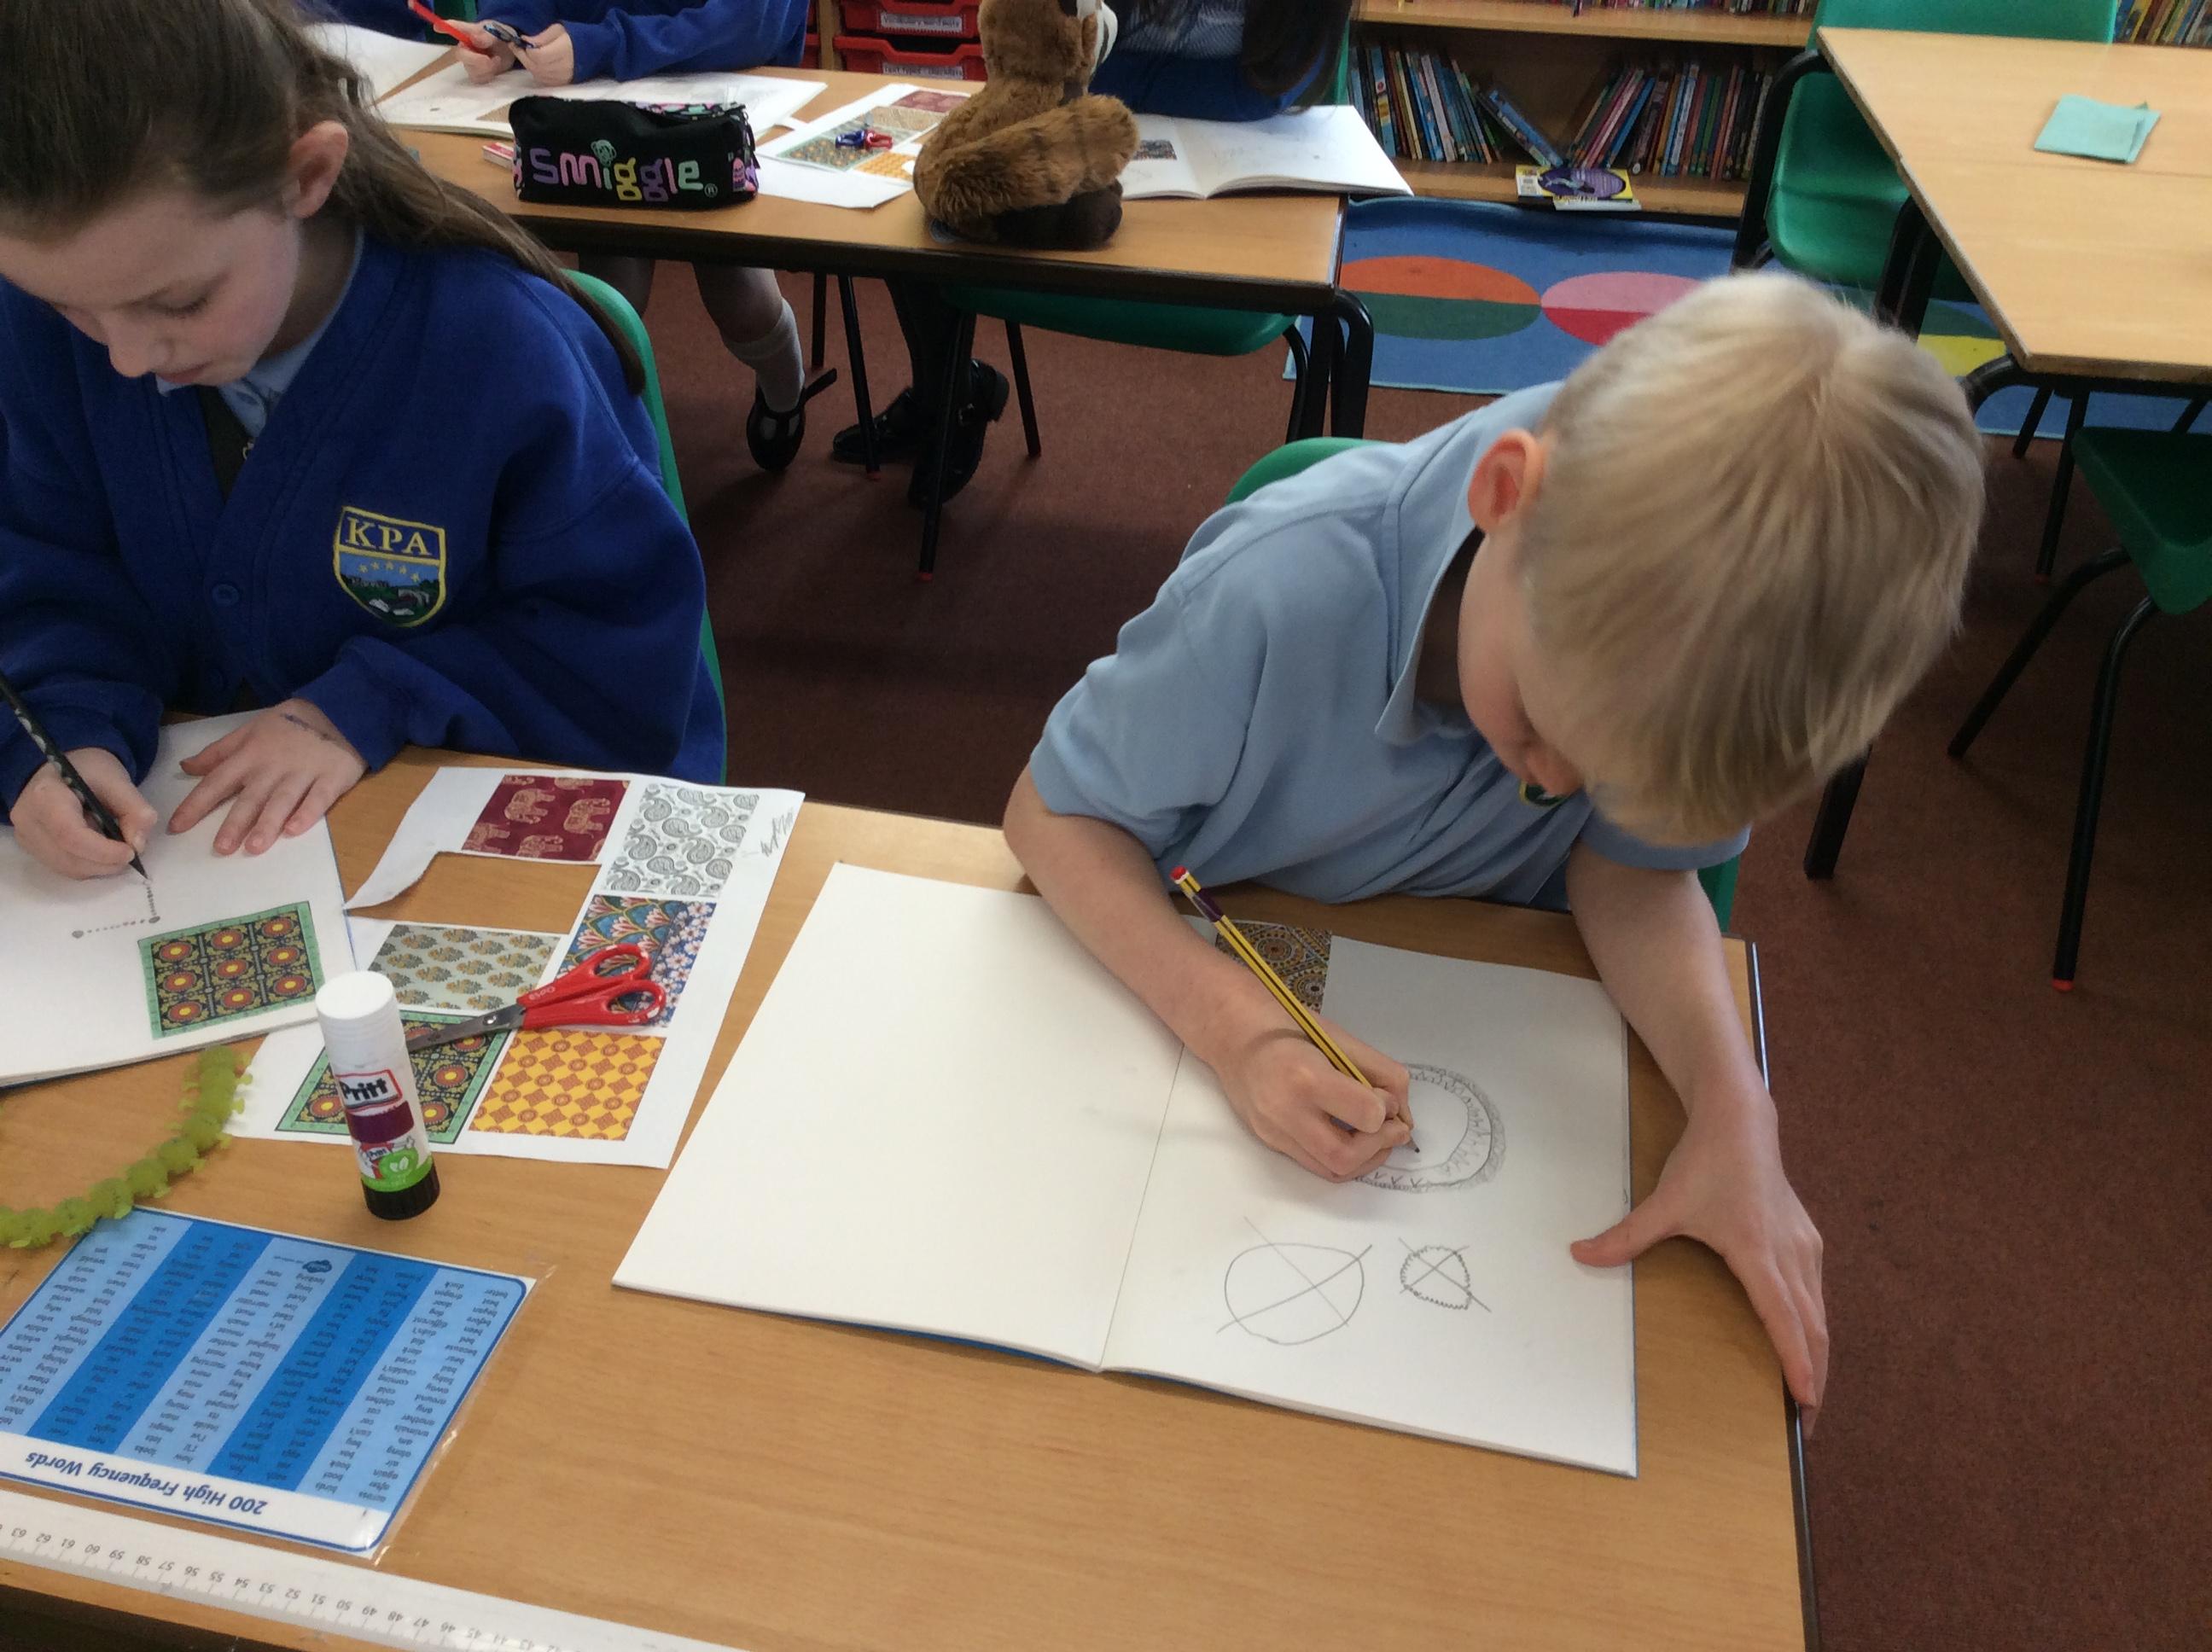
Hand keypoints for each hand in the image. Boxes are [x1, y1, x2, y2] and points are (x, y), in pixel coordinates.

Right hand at [10, 748, 155, 879]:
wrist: (60, 768)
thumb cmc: (87, 769)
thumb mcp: (116, 779)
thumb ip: (134, 808)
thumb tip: (139, 844)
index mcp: (45, 796)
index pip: (70, 834)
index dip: (103, 850)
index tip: (130, 852)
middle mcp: (28, 821)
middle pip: (68, 858)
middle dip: (106, 862)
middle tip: (131, 852)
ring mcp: (26, 837)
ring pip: (67, 868)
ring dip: (100, 867)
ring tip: (116, 848)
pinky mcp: (32, 849)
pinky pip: (64, 867)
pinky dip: (89, 866)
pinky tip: (100, 850)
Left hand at [169, 701, 365, 855]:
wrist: (338, 711)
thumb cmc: (289, 725)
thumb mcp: (249, 731)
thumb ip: (219, 752)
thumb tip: (186, 767)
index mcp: (250, 755)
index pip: (217, 782)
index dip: (196, 804)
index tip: (176, 826)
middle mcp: (272, 767)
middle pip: (250, 798)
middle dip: (235, 823)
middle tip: (221, 848)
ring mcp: (303, 773)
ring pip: (282, 801)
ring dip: (268, 824)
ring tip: (255, 847)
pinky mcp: (331, 778)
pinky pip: (318, 799)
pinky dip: (307, 814)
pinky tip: (295, 830)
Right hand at [450, 21, 515, 81]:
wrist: (509, 50)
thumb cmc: (499, 37)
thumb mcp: (496, 33)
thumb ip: (486, 36)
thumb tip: (475, 39)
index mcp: (468, 33)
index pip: (454, 28)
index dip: (444, 27)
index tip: (436, 27)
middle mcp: (464, 47)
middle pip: (460, 55)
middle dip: (476, 60)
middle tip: (489, 59)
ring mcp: (468, 62)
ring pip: (471, 70)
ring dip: (487, 68)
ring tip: (496, 60)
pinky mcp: (475, 74)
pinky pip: (478, 79)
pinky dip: (489, 75)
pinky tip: (494, 69)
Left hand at [522, 24, 574, 86]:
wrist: (592, 53)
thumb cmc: (574, 38)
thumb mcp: (558, 30)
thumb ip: (542, 36)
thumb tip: (525, 41)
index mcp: (563, 52)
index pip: (537, 55)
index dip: (524, 48)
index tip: (518, 40)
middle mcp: (562, 68)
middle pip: (534, 66)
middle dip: (522, 56)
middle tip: (516, 47)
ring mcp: (562, 78)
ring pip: (536, 74)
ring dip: (528, 64)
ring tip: (526, 54)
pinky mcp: (561, 85)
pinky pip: (542, 80)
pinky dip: (535, 71)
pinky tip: (536, 64)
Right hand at [1214, 1013, 1410, 1181]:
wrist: (1235, 1036)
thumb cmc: (1290, 1027)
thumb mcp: (1340, 1039)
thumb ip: (1379, 1071)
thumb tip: (1403, 1113)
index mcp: (1306, 1078)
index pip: (1365, 1114)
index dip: (1387, 1110)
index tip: (1386, 1098)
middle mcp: (1286, 1112)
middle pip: (1345, 1157)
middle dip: (1380, 1146)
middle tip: (1393, 1129)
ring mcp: (1274, 1132)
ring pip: (1332, 1170)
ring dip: (1365, 1159)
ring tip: (1376, 1136)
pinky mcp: (1271, 1142)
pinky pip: (1315, 1165)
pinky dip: (1343, 1158)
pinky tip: (1352, 1138)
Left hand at [1572, 1100, 1827, 1430]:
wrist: (1740, 1121)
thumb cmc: (1705, 1161)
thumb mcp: (1663, 1202)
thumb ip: (1624, 1236)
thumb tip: (1579, 1254)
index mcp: (1757, 1252)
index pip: (1784, 1319)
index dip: (1797, 1363)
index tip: (1805, 1402)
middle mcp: (1790, 1254)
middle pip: (1813, 1328)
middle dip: (1813, 1378)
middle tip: (1806, 1424)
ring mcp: (1804, 1247)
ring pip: (1821, 1314)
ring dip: (1818, 1356)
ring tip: (1810, 1396)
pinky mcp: (1807, 1240)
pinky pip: (1818, 1294)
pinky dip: (1815, 1327)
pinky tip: (1807, 1346)